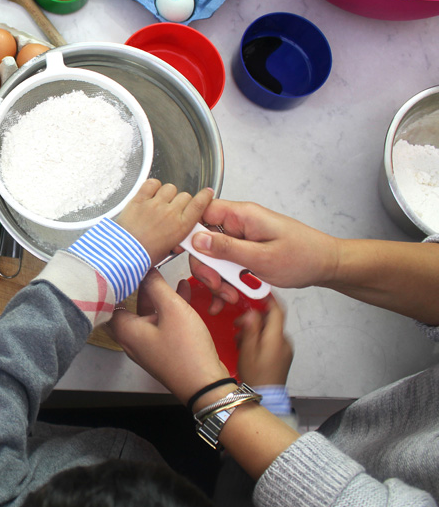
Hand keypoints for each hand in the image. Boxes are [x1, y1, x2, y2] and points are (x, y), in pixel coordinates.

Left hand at [105, 269, 227, 403]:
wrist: (206, 384)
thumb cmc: (186, 351)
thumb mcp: (173, 310)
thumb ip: (157, 287)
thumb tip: (146, 271)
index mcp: (126, 330)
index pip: (111, 300)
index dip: (119, 282)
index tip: (126, 266)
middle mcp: (131, 339)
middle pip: (128, 306)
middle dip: (138, 286)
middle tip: (145, 269)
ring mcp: (147, 346)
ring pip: (147, 314)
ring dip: (157, 296)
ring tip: (167, 276)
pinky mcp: (162, 349)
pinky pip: (160, 323)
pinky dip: (168, 309)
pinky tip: (182, 293)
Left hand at [114, 179, 213, 265]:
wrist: (123, 253)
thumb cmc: (143, 255)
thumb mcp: (168, 251)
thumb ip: (177, 240)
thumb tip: (179, 238)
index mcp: (181, 226)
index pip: (199, 204)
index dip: (205, 196)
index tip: (207, 193)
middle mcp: (170, 212)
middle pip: (185, 195)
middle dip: (181, 201)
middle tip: (173, 209)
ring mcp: (155, 204)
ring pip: (169, 188)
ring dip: (167, 193)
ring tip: (160, 202)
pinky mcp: (139, 199)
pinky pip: (151, 184)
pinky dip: (152, 186)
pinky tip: (150, 193)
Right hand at [189, 200, 338, 308]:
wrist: (327, 265)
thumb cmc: (303, 256)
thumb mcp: (262, 257)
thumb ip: (226, 249)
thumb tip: (196, 240)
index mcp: (242, 215)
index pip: (201, 211)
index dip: (187, 229)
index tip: (181, 251)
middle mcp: (239, 223)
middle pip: (203, 240)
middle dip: (206, 267)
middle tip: (218, 286)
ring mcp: (242, 237)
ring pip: (213, 255)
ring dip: (218, 278)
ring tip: (230, 295)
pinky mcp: (245, 250)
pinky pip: (226, 263)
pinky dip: (226, 280)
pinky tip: (230, 295)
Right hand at [236, 295, 292, 386]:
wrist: (266, 396)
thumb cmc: (256, 376)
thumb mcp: (247, 350)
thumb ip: (250, 329)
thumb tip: (251, 312)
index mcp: (276, 337)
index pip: (277, 310)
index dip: (268, 299)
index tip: (258, 294)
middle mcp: (285, 341)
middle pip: (271, 320)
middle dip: (254, 319)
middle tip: (239, 326)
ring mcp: (285, 349)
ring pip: (270, 331)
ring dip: (255, 331)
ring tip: (241, 341)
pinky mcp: (283, 356)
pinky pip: (272, 340)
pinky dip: (260, 339)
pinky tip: (248, 348)